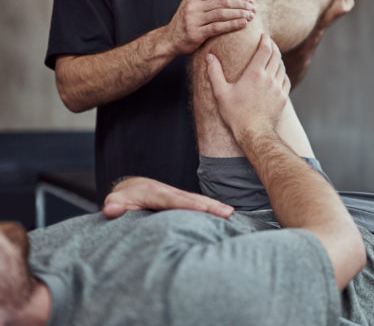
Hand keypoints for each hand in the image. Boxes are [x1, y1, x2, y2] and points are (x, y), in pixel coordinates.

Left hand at [102, 176, 233, 218]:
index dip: (188, 205)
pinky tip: (224, 215)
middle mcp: (170, 192)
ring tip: (230, 214)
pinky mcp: (182, 201)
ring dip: (214, 206)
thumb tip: (111, 210)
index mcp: (155, 193)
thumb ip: (113, 205)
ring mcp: (178, 195)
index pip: (173, 200)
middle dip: (210, 205)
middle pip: (192, 199)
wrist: (131, 189)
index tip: (202, 209)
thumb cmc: (123, 199)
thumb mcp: (114, 201)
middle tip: (227, 212)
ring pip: (198, 200)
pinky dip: (212, 208)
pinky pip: (198, 203)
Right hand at [165, 0, 256, 54]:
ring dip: (240, 14)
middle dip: (242, 5)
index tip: (251, 1)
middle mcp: (192, 4)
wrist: (170, 39)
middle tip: (254, 9)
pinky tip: (243, 24)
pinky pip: (218, 27)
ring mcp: (193, 18)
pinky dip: (232, 25)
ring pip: (222, 14)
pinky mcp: (195, 33)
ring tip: (251, 16)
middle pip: (224, 2)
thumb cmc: (188, 18)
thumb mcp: (197, 0)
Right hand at [205, 33, 290, 137]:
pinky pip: (286, 80)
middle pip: (276, 55)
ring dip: (278, 59)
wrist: (255, 133)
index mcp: (255, 74)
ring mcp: (278, 88)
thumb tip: (210, 57)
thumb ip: (215, 73)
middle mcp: (269, 78)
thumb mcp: (221, 93)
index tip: (264, 35)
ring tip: (273, 56)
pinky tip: (278, 74)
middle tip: (269, 42)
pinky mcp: (283, 98)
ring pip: (282, 67)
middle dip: (273, 46)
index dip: (266, 40)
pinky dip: (282, 73)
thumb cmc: (236, 114)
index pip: (265, 50)